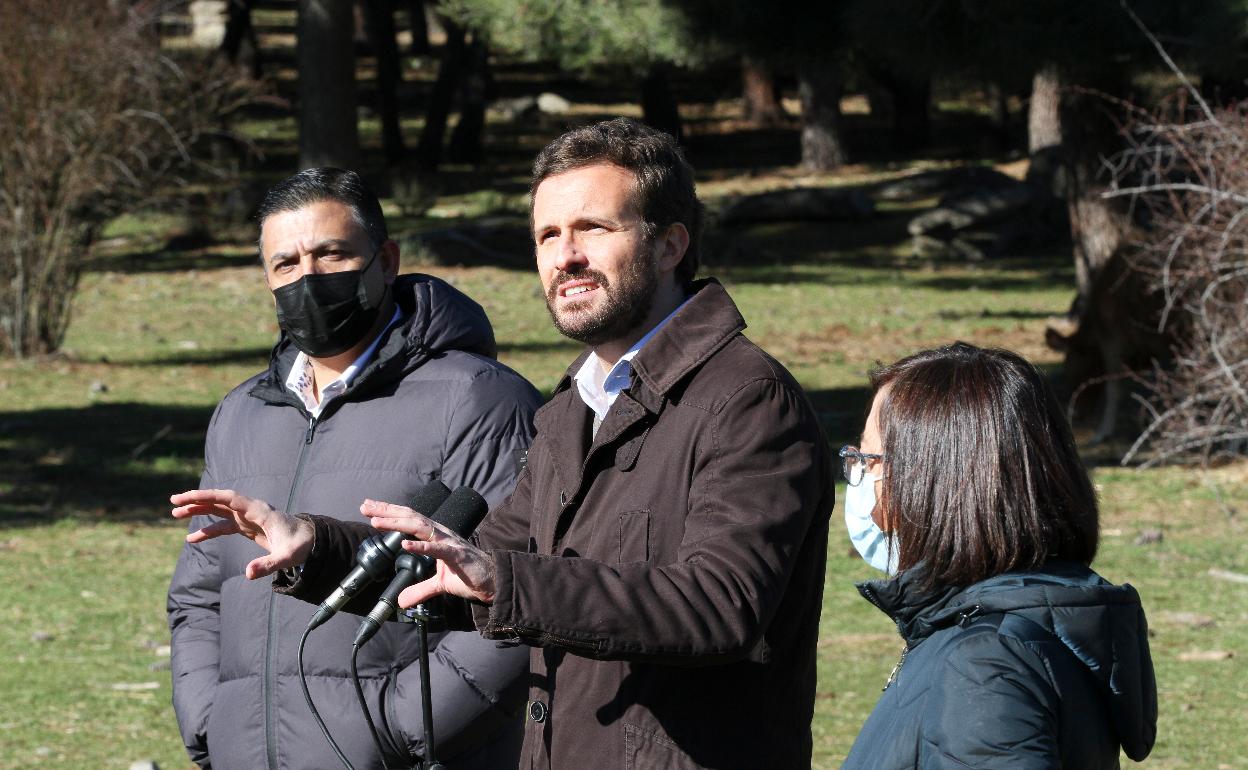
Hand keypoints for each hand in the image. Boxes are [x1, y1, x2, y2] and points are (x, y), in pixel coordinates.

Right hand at [171, 489, 313, 579]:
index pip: (230, 498)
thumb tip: (248, 575)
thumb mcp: (287, 557)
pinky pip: (224, 526)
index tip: (189, 497)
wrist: (311, 541)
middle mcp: (251, 510)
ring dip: (199, 510)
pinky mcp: (248, 527)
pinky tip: (192, 538)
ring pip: (219, 510)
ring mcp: (248, 517)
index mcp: (259, 511)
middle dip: (197, 499)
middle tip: (174, 501)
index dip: (209, 496)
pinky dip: (208, 530)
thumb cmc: (301, 546)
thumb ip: (268, 565)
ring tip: (175, 513)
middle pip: (220, 500)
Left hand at [362, 498, 496, 606]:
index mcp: (436, 536)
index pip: (409, 519)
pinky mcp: (457, 555)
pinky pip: (437, 549)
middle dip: (387, 511)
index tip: (369, 508)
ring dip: (397, 523)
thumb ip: (420, 590)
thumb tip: (401, 601)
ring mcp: (449, 542)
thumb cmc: (469, 575)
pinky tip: (404, 545)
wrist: (494, 581)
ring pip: (420, 527)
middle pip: (410, 517)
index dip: (390, 512)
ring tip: (377, 522)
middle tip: (365, 506)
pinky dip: (420, 546)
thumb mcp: (439, 584)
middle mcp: (441, 534)